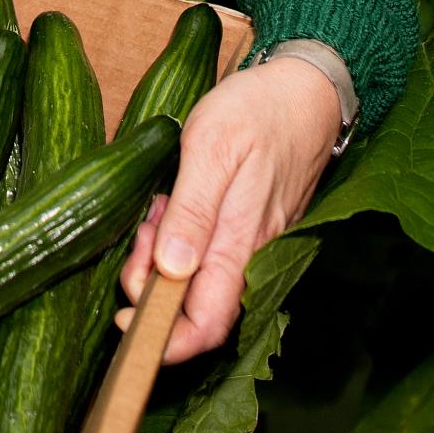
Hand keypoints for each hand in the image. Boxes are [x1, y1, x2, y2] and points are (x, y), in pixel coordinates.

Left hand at [116, 55, 341, 364]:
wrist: (309, 89)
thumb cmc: (258, 110)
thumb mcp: (212, 146)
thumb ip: (193, 211)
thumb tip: (171, 270)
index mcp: (241, 243)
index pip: (206, 327)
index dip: (164, 343)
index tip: (124, 321)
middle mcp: (252, 255)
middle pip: (196, 309)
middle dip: (153, 286)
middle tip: (141, 230)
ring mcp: (256, 244)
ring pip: (201, 281)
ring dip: (166, 258)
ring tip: (160, 206)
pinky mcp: (254, 230)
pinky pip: (213, 257)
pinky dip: (182, 241)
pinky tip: (175, 204)